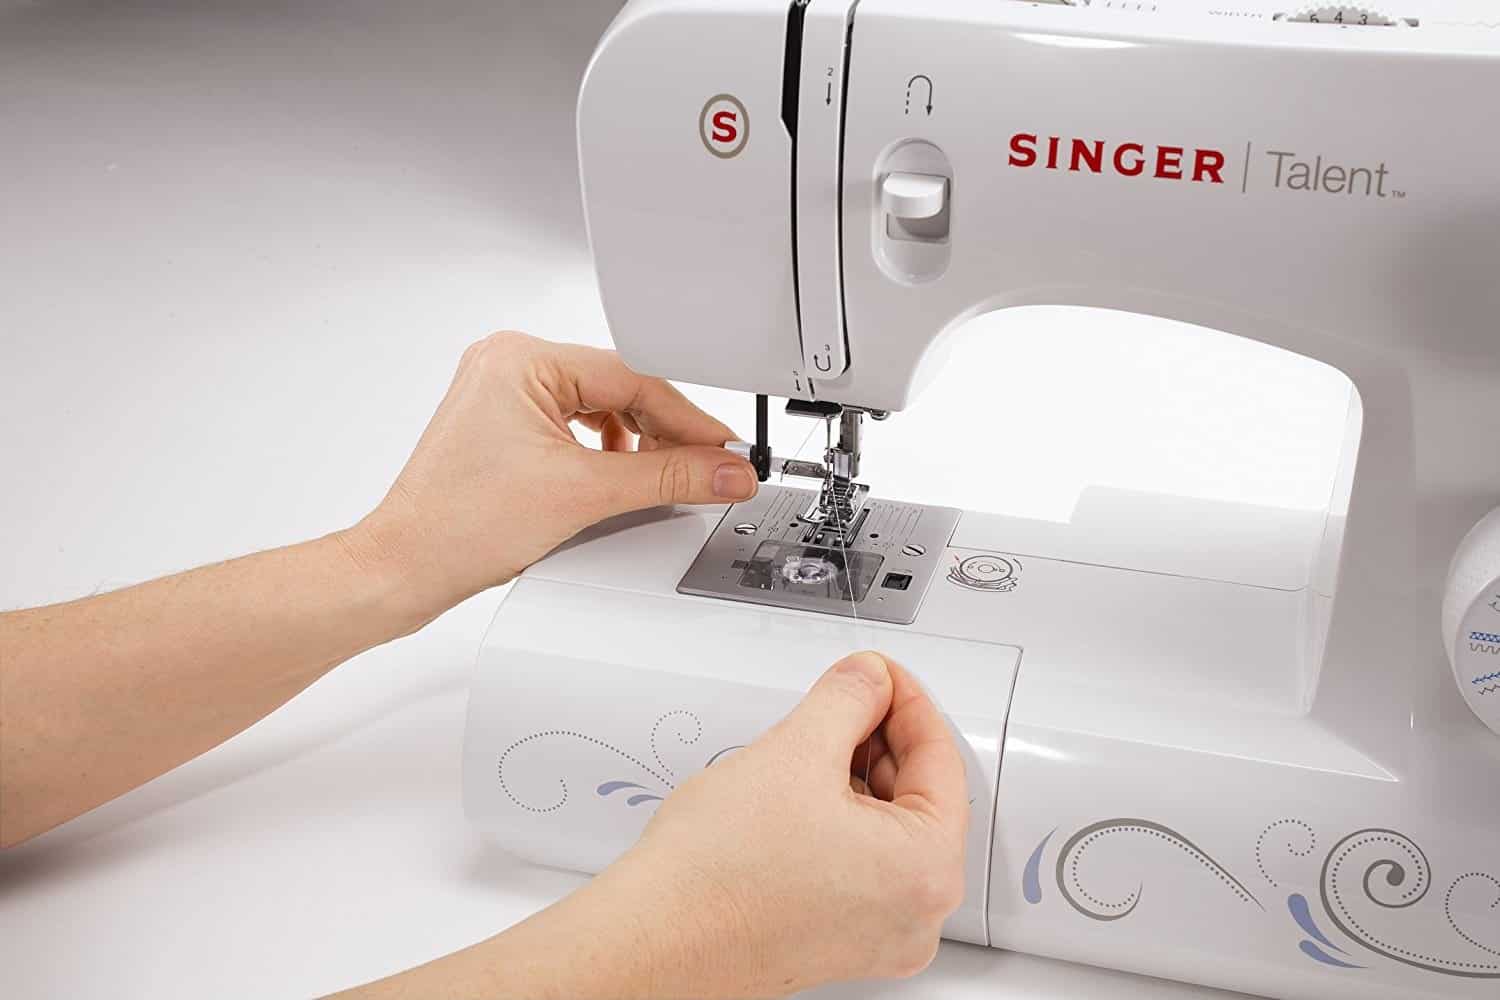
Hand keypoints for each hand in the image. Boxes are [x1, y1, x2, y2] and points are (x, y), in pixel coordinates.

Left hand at [347, 332, 757, 621]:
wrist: (404, 570)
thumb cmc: (458, 526)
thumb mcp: (583, 495)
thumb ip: (667, 478)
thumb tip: (725, 470)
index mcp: (521, 358)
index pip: (633, 377)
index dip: (688, 419)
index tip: (725, 450)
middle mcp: (508, 364)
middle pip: (619, 390)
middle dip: (665, 434)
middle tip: (711, 469)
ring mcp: (502, 394)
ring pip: (599, 409)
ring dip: (636, 444)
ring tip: (665, 479)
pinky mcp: (503, 425)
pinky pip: (575, 426)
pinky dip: (606, 453)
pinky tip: (621, 479)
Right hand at [596, 651, 969, 997]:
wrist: (653, 938)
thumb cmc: (717, 876)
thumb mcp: (795, 750)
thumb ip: (847, 698)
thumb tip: (867, 681)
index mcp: (926, 872)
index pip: (939, 758)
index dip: (905, 699)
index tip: (879, 674)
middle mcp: (915, 916)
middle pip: (919, 796)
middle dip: (879, 739)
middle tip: (846, 697)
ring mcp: (878, 936)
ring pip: (887, 830)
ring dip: (855, 777)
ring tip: (810, 744)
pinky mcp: (839, 943)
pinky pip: (860, 864)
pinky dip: (838, 820)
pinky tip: (799, 792)